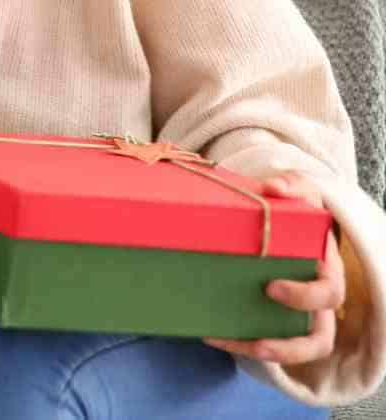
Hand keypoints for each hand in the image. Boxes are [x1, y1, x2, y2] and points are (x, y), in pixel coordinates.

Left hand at [205, 172, 342, 365]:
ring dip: (266, 352)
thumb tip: (274, 188)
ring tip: (232, 343)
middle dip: (289, 340)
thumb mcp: (296, 190)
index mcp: (325, 269)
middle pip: (320, 335)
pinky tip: (208, 334)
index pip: (330, 293)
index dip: (305, 297)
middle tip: (252, 332)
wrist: (279, 217)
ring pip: (297, 349)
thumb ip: (292, 185)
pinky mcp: (270, 318)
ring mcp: (295, 313)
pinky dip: (237, 343)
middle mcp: (315, 298)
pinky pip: (261, 341)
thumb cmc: (292, 208)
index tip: (270, 286)